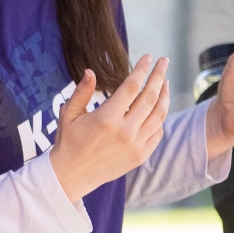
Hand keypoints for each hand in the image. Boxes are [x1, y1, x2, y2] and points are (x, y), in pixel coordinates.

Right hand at [49, 56, 169, 202]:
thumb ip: (82, 92)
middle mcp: (125, 131)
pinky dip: (161, 118)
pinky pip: (157, 133)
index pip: (131, 87)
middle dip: (158, 76)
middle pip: (149, 97)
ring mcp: (135, 145)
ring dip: (164, 95)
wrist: (73, 175)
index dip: (141, 70)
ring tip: (165, 81)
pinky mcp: (140, 156)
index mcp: (106, 118)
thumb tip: (90, 71)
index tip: (147, 57)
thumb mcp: (69, 114)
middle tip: (163, 61)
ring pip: (158, 115)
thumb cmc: (69, 141)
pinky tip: (159, 107)